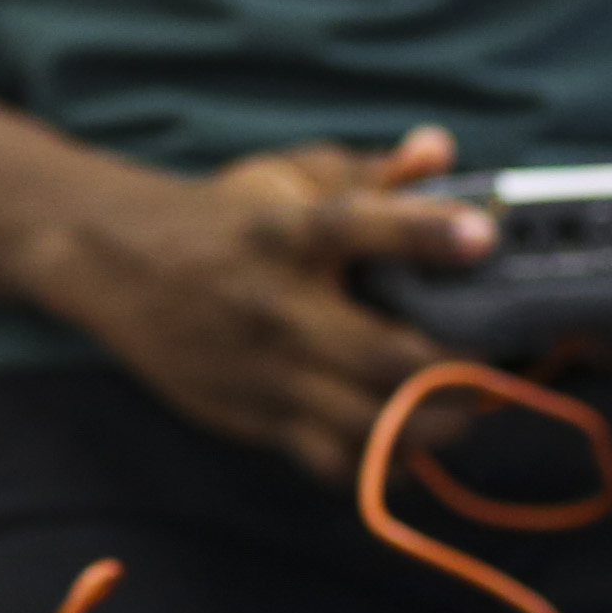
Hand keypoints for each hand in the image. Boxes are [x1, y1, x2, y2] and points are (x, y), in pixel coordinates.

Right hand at [37, 125, 499, 481]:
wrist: (115, 265)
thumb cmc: (222, 216)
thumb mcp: (288, 175)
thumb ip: (370, 170)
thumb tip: (440, 149)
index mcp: (287, 232)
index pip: (358, 226)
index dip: (426, 232)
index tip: (483, 236)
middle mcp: (278, 306)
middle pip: (385, 356)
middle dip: (459, 370)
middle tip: (497, 361)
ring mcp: (267, 371)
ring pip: (368, 423)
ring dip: (434, 423)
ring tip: (465, 407)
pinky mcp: (254, 416)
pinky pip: (331, 460)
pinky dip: (382, 463)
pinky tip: (411, 443)